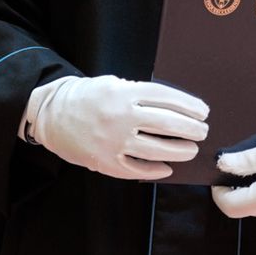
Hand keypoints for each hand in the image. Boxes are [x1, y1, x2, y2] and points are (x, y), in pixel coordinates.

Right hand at [26, 75, 207, 180]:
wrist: (52, 114)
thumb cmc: (87, 97)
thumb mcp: (112, 84)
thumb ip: (139, 93)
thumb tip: (174, 106)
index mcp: (123, 93)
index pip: (166, 97)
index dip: (189, 105)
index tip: (203, 111)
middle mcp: (120, 117)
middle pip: (167, 124)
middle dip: (191, 128)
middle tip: (202, 131)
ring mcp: (113, 142)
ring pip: (156, 149)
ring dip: (180, 150)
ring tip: (191, 149)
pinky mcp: (105, 162)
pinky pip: (137, 170)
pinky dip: (155, 170)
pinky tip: (167, 168)